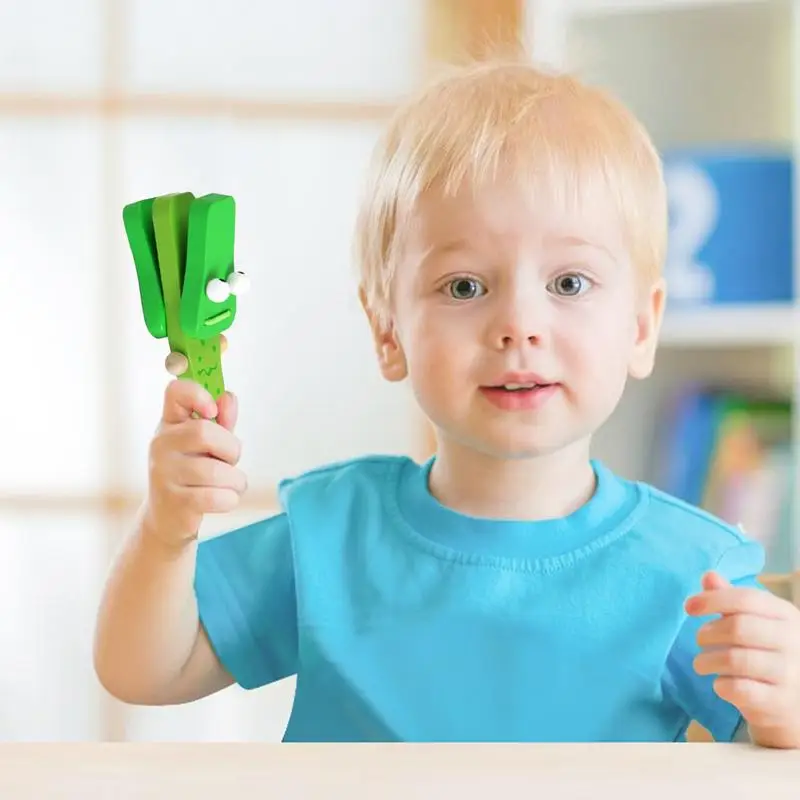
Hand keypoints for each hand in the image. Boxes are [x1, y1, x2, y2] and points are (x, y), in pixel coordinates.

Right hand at [145, 378, 246, 543]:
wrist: (167, 518)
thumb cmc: (193, 473)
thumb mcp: (208, 444)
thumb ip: (221, 421)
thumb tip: (228, 397)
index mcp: (170, 423)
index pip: (175, 392)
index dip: (198, 395)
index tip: (212, 411)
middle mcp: (161, 444)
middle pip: (205, 432)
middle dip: (231, 449)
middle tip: (230, 460)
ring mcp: (164, 474)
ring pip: (217, 471)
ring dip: (236, 480)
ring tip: (231, 485)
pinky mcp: (174, 502)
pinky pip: (217, 497)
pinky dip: (230, 499)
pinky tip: (224, 499)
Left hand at [686, 571, 799, 747]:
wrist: (792, 702)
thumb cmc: (766, 653)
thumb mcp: (754, 621)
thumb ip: (730, 599)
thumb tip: (708, 576)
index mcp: (786, 615)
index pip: (747, 599)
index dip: (713, 600)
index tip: (689, 607)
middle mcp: (794, 642)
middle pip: (739, 628)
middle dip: (708, 633)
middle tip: (699, 640)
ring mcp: (791, 674)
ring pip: (736, 659)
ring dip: (707, 661)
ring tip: (701, 663)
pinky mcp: (781, 702)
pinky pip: (739, 689)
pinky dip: (721, 685)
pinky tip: (720, 683)